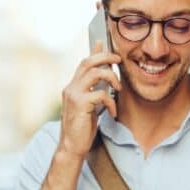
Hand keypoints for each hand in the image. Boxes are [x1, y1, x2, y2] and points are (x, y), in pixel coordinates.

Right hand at [57, 41, 121, 158]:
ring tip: (119, 89)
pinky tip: (113, 112)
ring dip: (112, 77)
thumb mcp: (90, 107)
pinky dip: (111, 102)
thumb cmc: (82, 128)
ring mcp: (73, 94)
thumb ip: (94, 92)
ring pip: (95, 73)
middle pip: (89, 62)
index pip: (84, 63)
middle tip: (119, 60)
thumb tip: (104, 82)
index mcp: (72, 87)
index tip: (102, 42)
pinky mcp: (80, 104)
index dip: (94, 52)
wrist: (72, 147)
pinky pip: (101, 94)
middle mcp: (70, 87)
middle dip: (106, 57)